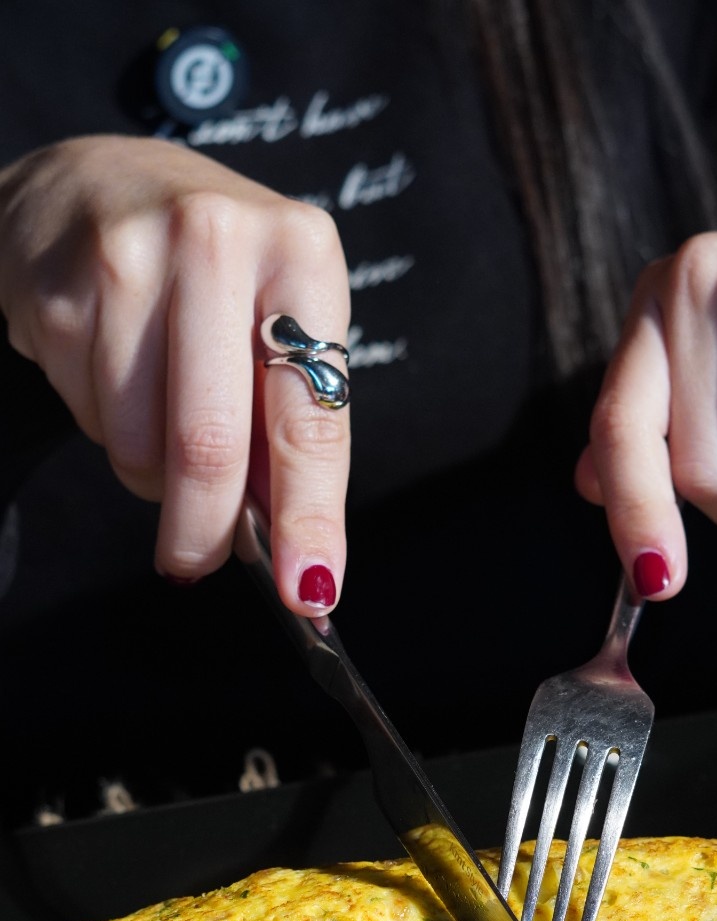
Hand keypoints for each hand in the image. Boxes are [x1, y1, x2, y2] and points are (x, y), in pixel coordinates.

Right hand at [0, 135, 349, 612]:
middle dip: (207, 531)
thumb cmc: (214, 274)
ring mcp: (127, 258)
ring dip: (152, 477)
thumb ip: (292, 428)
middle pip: (210, 445)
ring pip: (140, 445)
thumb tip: (298, 554)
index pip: (308, 417)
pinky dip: (109, 432)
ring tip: (159, 426)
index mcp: (301, 251)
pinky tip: (114, 379)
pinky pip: (89, 418)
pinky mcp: (55, 289)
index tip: (309, 588)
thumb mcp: (279, 321)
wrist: (95, 184)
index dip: (308, 517)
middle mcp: (216, 239)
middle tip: (198, 564)